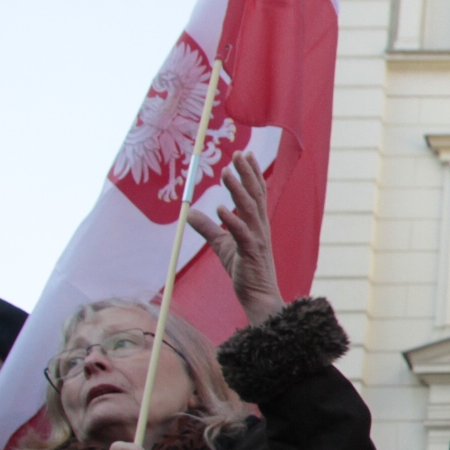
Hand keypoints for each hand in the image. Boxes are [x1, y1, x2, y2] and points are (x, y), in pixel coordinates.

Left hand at [187, 150, 283, 326]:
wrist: (258, 296)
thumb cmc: (244, 270)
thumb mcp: (221, 245)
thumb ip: (207, 228)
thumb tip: (188, 213)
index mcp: (256, 224)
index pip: (256, 193)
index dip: (251, 173)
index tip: (245, 154)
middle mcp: (260, 227)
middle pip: (255, 195)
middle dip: (247, 173)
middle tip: (239, 153)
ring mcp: (257, 239)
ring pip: (249, 209)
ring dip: (237, 190)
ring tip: (226, 173)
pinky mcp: (250, 253)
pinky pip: (241, 234)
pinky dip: (231, 220)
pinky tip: (220, 208)